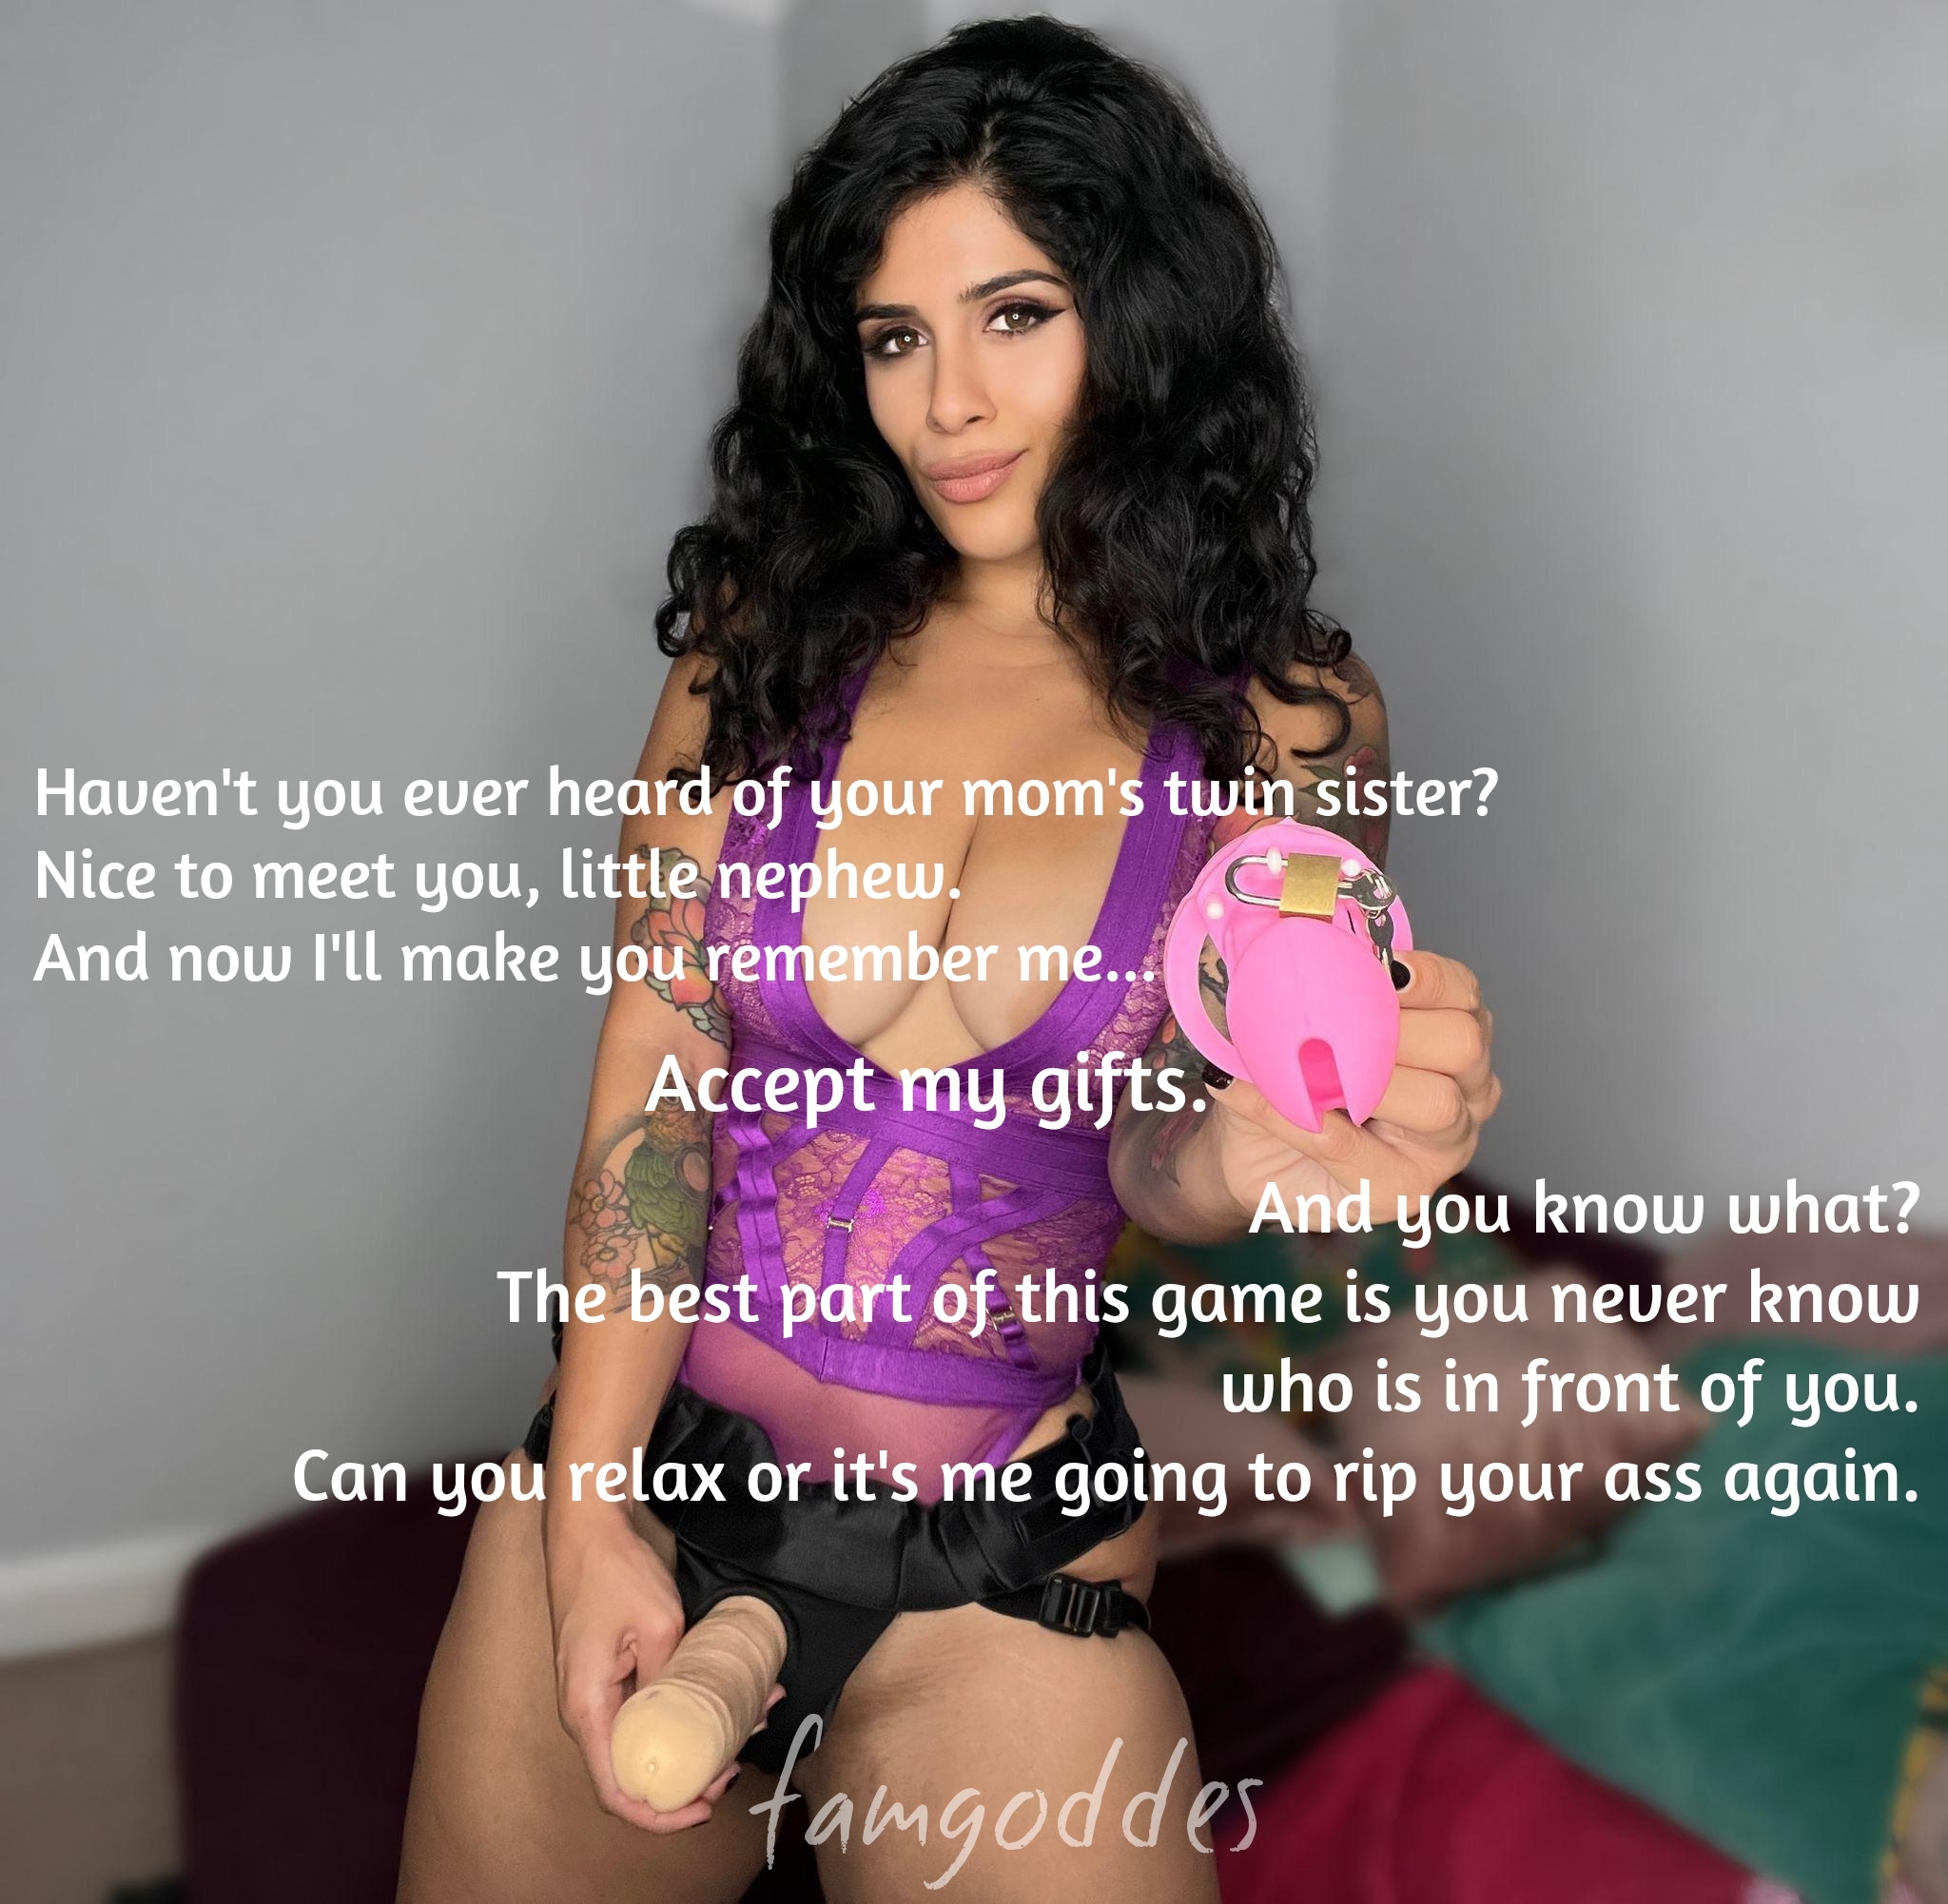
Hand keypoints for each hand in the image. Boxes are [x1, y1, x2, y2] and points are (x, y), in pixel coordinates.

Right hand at [543, 1509, 782, 1832]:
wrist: (586, 1529)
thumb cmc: (613, 1571)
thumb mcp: (658, 1626)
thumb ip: (671, 1681)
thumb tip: (693, 1723)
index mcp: (587, 1708)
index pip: (616, 1792)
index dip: (660, 1814)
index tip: (702, 1806)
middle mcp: (584, 1711)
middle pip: (631, 1774)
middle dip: (685, 1780)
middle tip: (732, 1767)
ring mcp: (593, 1694)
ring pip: (641, 1742)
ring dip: (689, 1744)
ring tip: (742, 1727)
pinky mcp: (607, 1676)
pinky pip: (640, 1712)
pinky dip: (679, 1714)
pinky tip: (720, 1698)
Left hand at [1204, 946, 1500, 1224]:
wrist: (1249, 1152)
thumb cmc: (1291, 1078)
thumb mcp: (1305, 1020)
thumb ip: (1317, 985)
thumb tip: (1296, 938)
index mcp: (1453, 1038)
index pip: (1465, 996)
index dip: (1429, 977)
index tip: (1381, 965)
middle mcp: (1466, 1093)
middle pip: (1464, 1045)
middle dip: (1400, 1025)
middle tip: (1337, 1019)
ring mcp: (1443, 1148)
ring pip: (1435, 1103)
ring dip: (1362, 1075)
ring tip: (1302, 1061)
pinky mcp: (1403, 1191)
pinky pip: (1354, 1147)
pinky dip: (1295, 1116)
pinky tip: (1251, 1094)